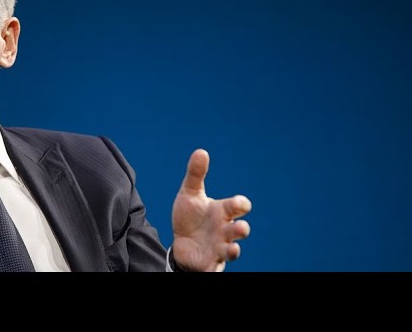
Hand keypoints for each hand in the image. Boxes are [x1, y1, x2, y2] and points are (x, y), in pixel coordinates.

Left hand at [171, 149, 250, 271]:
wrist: (181, 241)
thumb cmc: (191, 215)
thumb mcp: (189, 193)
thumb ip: (196, 174)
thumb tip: (201, 151)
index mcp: (223, 211)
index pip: (238, 206)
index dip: (240, 204)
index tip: (239, 204)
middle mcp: (225, 230)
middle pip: (239, 230)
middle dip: (241, 229)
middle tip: (239, 228)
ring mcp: (219, 248)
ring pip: (231, 251)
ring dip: (234, 250)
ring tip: (232, 249)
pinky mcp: (210, 263)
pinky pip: (215, 269)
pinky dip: (215, 270)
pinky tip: (212, 269)